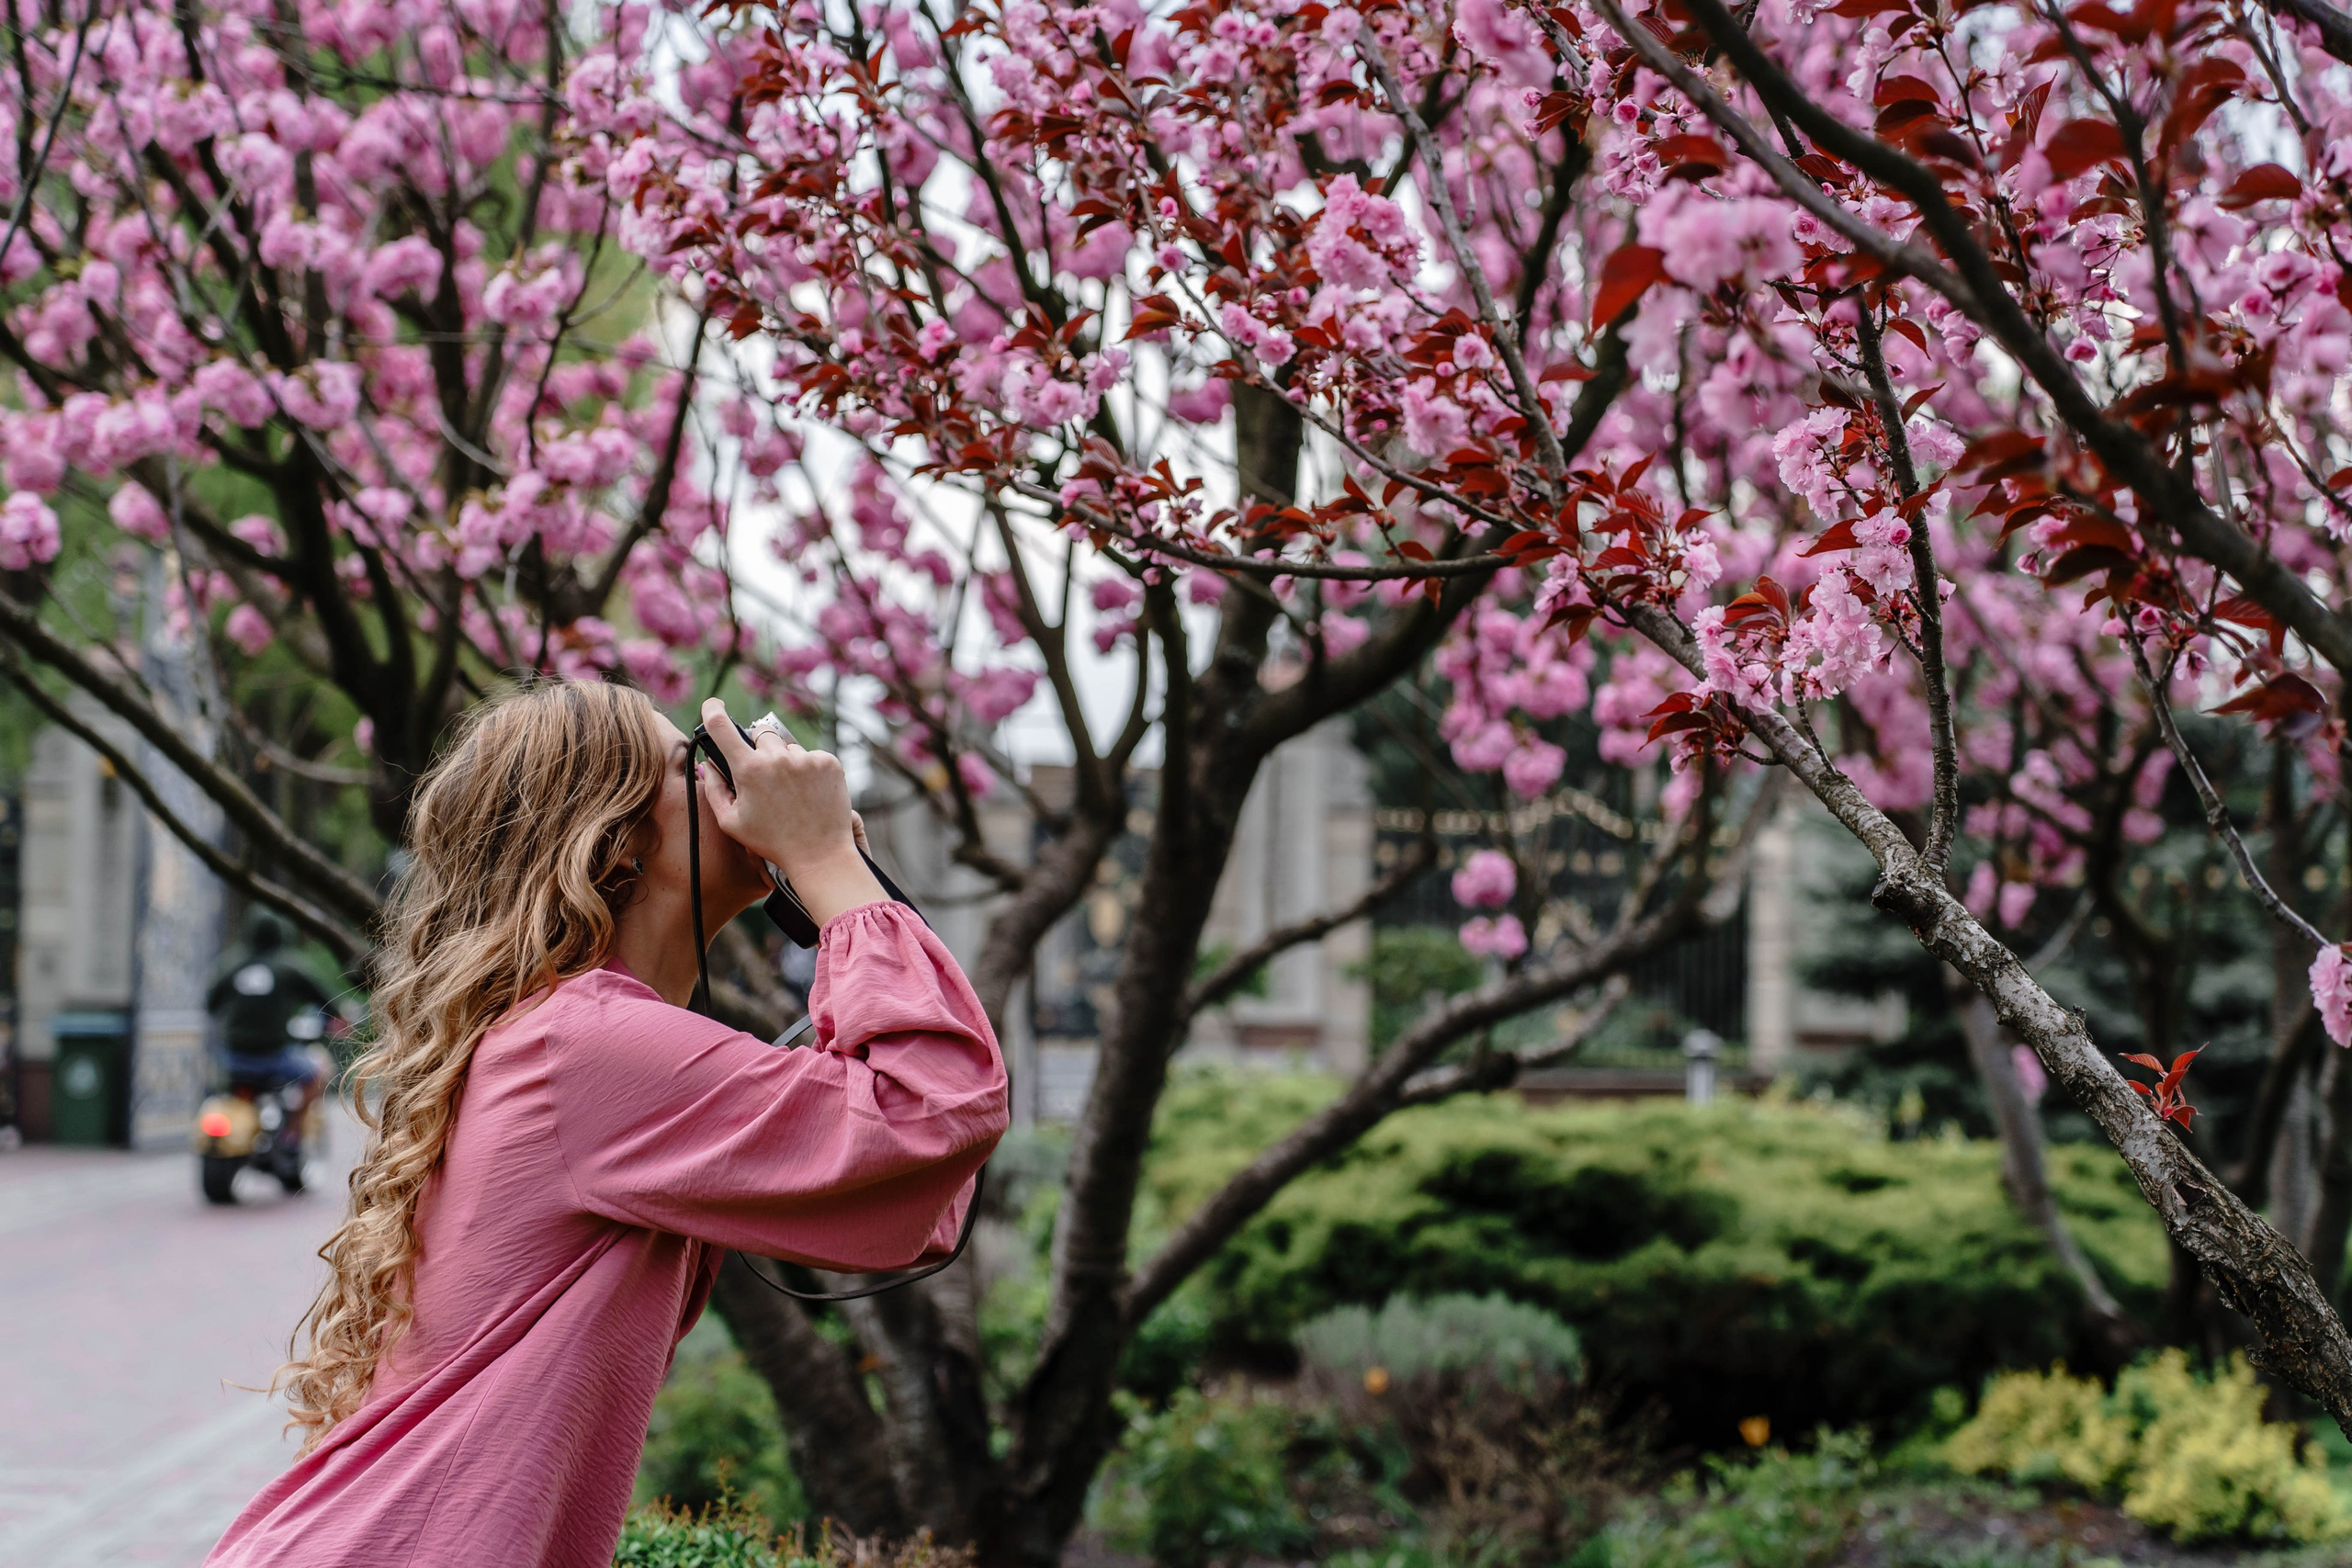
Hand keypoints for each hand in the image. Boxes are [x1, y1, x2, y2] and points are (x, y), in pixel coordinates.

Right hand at [700, 698, 885, 926]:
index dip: (712, 710)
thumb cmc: (771, 842)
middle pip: (760, 735)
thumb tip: (708, 763)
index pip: (721, 726)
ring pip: (787, 747)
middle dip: (758, 750)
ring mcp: (806, 758)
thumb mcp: (731, 822)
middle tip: (764, 779)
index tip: (713, 704)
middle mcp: (778, 758)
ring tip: (790, 794)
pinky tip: (808, 794)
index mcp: (749, 770)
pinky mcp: (829, 762)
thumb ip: (713, 788)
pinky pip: (811, 756)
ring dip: (785, 762)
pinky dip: (808, 770)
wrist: (820, 855)